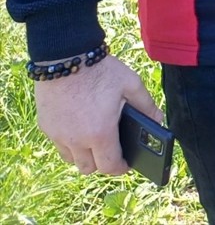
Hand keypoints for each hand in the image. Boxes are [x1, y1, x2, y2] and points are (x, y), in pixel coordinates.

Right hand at [34, 54, 161, 176]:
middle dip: (102, 164)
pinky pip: (59, 145)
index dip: (121, 168)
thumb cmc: (101, 71)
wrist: (66, 57)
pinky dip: (70, 143)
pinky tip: (80, 128)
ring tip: (96, 141)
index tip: (128, 164)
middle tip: (112, 152)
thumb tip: (158, 120)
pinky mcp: (46, 126)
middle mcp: (77, 140)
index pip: (110, 166)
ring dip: (84, 156)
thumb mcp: (131, 85)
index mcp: (100, 133)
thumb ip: (146, 105)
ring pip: (72, 159)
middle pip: (89, 168)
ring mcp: (58, 135)